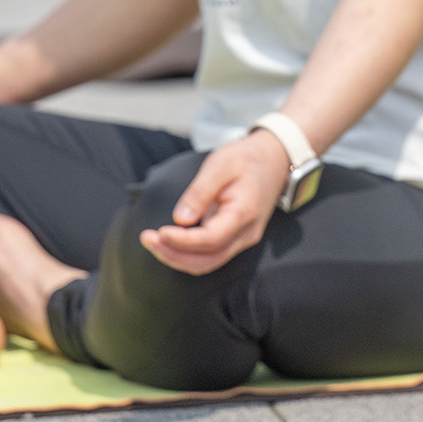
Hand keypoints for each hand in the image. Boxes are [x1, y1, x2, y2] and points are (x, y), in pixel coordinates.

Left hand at [142, 129, 290, 275]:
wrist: (276, 159)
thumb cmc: (246, 158)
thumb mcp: (221, 164)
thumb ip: (200, 192)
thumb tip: (180, 219)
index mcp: (243, 214)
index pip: (209, 240)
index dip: (181, 241)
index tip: (158, 232)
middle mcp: (246, 234)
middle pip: (206, 261)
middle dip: (172, 255)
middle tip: (146, 239)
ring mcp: (243, 240)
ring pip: (207, 263)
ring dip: (177, 257)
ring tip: (152, 242)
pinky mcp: (236, 239)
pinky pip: (210, 256)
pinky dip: (187, 254)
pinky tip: (169, 241)